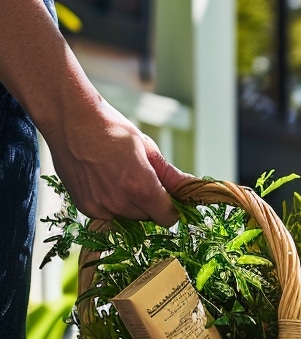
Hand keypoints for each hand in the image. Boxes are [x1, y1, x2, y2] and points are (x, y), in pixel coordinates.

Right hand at [45, 100, 189, 224]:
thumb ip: (170, 174)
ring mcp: (99, 207)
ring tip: (122, 175)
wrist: (71, 120)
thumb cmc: (111, 129)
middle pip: (148, 217)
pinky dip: (111, 204)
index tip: (170, 196)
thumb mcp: (147, 148)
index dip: (172, 208)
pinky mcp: (83, 206)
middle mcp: (119, 203)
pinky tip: (106, 180)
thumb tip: (191, 188)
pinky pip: (107, 214)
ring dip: (131, 204)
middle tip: (143, 177)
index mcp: (141, 188)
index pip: (167, 218)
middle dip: (151, 203)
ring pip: (127, 217)